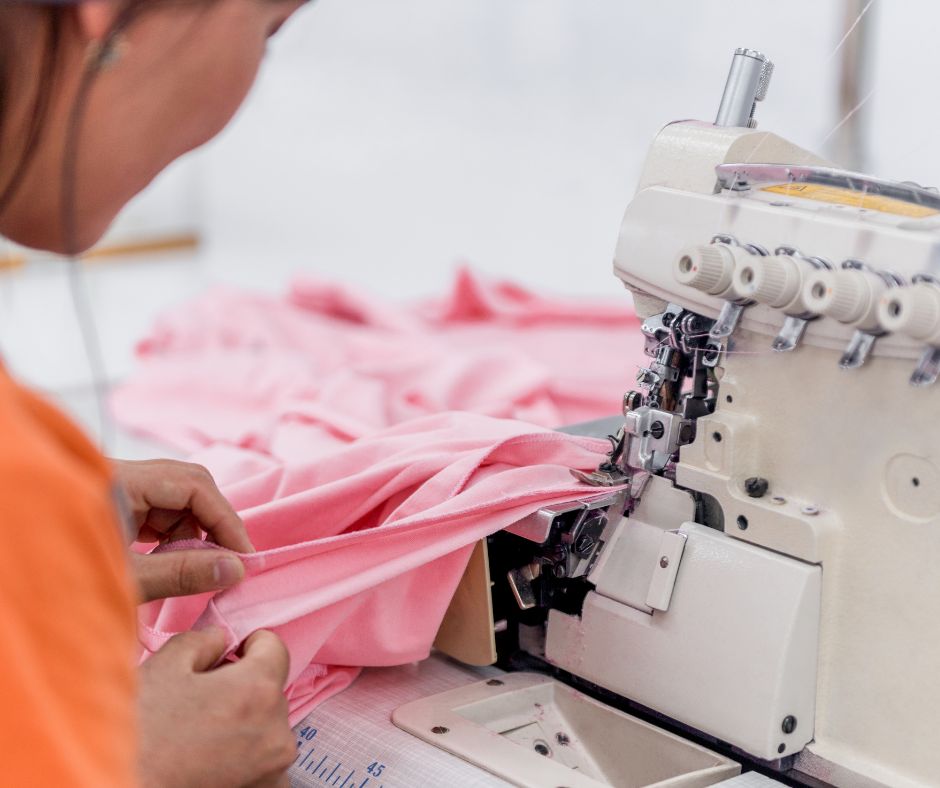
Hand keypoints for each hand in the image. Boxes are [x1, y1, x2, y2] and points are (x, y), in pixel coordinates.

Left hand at [112, 459, 253, 601]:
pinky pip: (156, 512)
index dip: (225, 520)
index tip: (243, 557)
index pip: (192, 485)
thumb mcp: (126, 581)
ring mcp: (115, 490)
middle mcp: (119, 476)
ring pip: (174, 500)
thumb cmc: (53, 589)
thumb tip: (235, 569)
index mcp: (119, 482)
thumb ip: (180, 573)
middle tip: (228, 561)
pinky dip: (172, 536)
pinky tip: (173, 562)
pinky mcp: (112, 506)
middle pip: (187, 486)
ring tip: (196, 569)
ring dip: (192, 533)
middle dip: (212, 523)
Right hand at [138, 628, 295, 787]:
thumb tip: (220, 640)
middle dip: (242, 687)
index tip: (229, 655)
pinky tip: (211, 760)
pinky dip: (246, 757)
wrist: (119, 786)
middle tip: (203, 700)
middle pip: (270, 690)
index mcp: (258, 689)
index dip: (249, 646)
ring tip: (202, 734)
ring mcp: (273, 767)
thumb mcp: (164, 667)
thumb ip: (202, 641)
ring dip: (246, 723)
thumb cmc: (140, 733)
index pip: (275, 648)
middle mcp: (277, 730)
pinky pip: (265, 761)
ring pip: (267, 726)